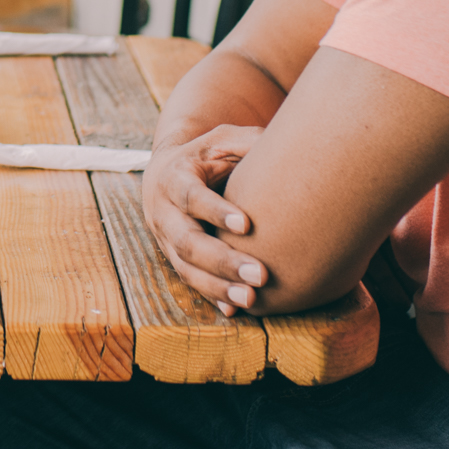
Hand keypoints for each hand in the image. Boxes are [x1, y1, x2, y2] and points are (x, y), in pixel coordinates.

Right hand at [143, 124, 268, 313]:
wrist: (168, 172)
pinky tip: (234, 309)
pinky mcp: (174, 258)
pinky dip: (212, 295)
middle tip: (260, 274)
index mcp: (174, 177)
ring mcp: (166, 239)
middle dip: (222, 260)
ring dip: (218, 286)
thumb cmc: (207, 155)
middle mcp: (164, 212)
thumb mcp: (223, 140)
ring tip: (251, 299)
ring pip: (186, 268)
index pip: (191, 196)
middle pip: (187, 241)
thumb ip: (249, 142)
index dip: (215, 211)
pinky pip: (191, 281)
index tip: (247, 225)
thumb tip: (284, 148)